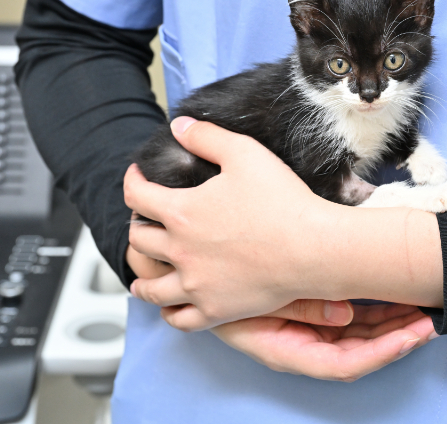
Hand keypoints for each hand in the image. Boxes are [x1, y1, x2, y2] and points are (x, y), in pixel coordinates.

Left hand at [126, 117, 444, 331]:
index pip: (136, 196)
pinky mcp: (215, 310)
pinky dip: (168, 312)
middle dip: (137, 226)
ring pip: (150, 287)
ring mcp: (196, 285)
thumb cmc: (284, 201)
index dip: (132, 181)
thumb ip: (207, 137)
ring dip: (142, 275)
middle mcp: (180, 251)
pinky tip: (171, 306)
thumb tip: (179, 126)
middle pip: (139, 241)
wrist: (313, 249)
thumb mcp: (245, 153)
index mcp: (181, 212)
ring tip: (144, 271)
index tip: (137, 177)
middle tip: (146, 221)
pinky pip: (179, 318)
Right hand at [211, 303, 437, 381]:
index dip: (384, 352)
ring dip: (394, 324)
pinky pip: (353, 321)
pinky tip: (399, 301)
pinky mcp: (315, 317)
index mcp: (289, 350)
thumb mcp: (258, 302)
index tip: (413, 335)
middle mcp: (306, 346)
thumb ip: (302, 308)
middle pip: (362, 352)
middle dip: (399, 337)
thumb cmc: (224, 295)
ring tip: (424, 307)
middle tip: (431, 317)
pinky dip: (378, 314)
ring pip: (362, 337)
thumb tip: (347, 314)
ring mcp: (313, 332)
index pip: (345, 363)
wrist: (205, 281)